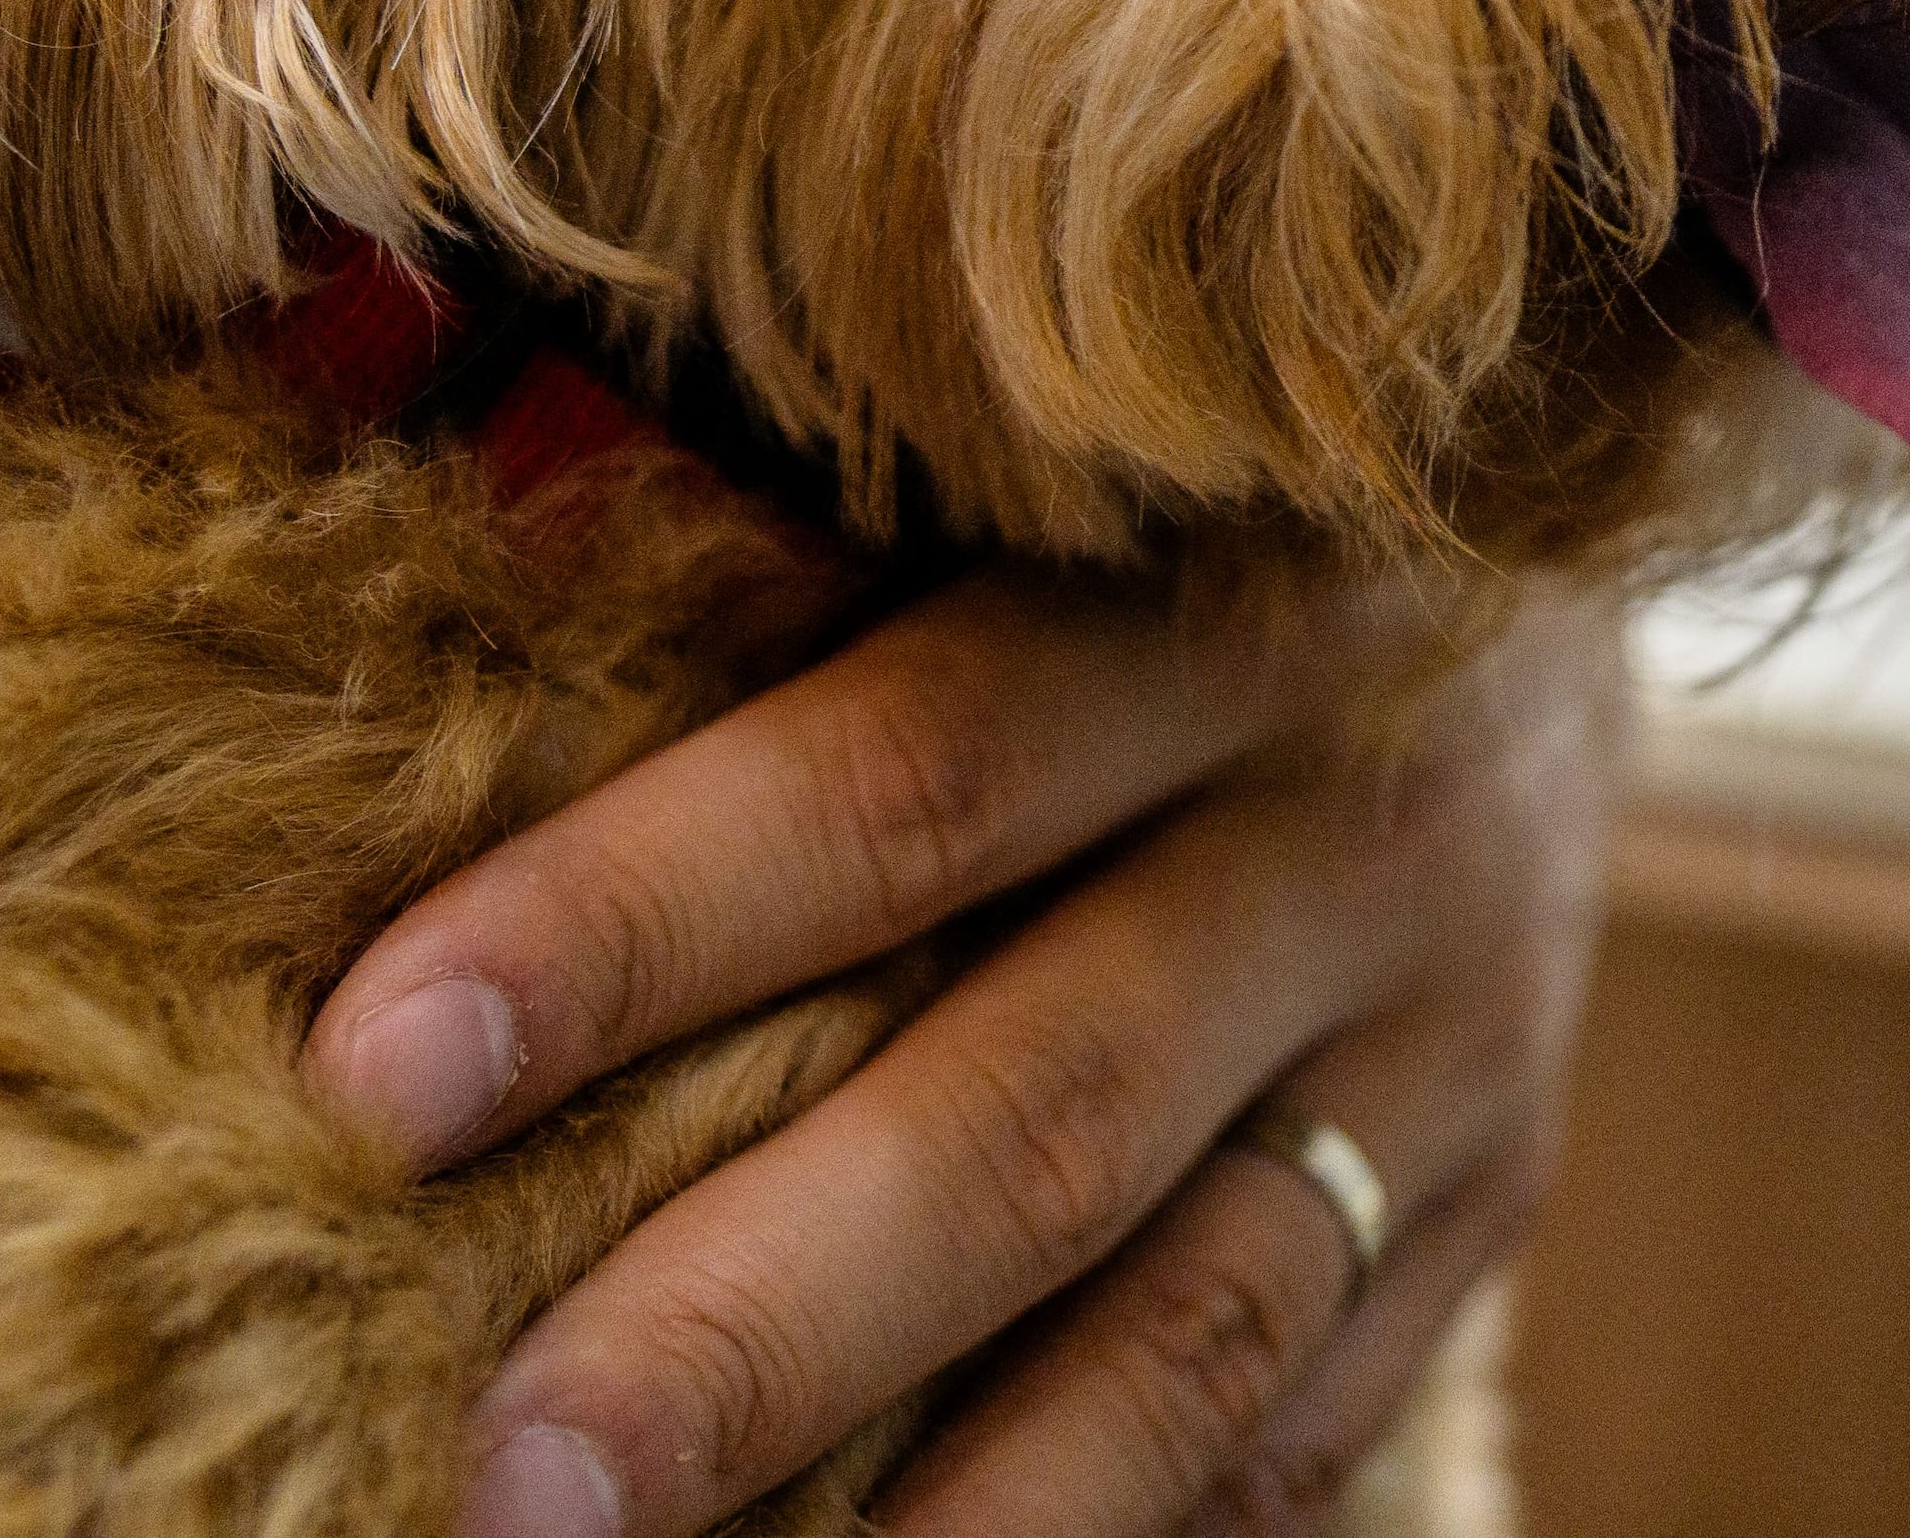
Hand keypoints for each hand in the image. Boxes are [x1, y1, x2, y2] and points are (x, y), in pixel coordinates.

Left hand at [306, 566, 1627, 1537]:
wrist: (1541, 547)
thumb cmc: (1152, 505)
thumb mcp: (1027, 476)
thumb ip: (781, 580)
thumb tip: (385, 735)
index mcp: (1217, 602)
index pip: (908, 778)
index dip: (637, 922)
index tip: (368, 1075)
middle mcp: (1359, 832)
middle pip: (1038, 1111)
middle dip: (753, 1318)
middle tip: (505, 1479)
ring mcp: (1451, 1050)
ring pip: (1188, 1330)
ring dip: (929, 1519)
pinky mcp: (1489, 1208)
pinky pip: (1289, 1430)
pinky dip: (1089, 1532)